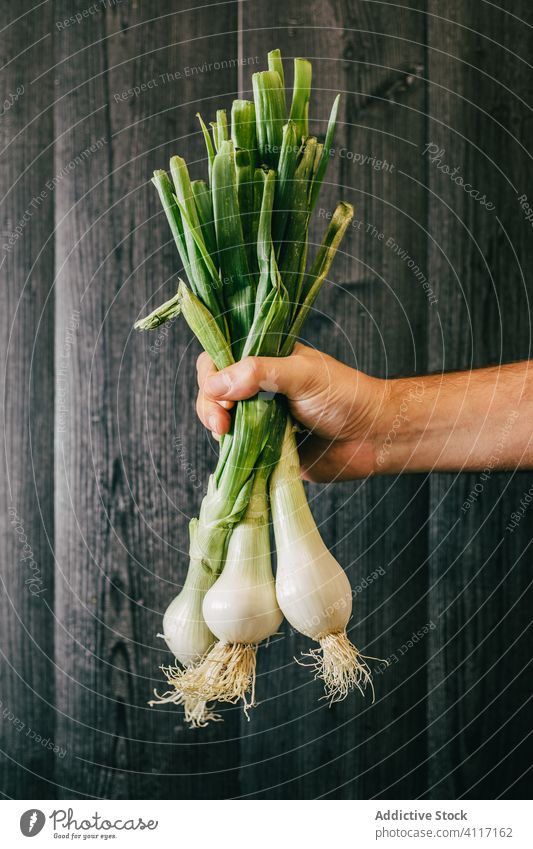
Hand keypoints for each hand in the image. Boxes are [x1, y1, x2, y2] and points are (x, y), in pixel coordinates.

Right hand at [196, 343, 389, 480]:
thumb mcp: (301, 374)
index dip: (211, 375)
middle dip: (209, 407)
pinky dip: (230, 451)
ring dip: (217, 429)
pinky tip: (233, 451)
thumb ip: (259, 372)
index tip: (219, 395)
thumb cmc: (345, 396)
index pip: (220, 359)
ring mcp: (259, 419)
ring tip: (227, 435)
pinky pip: (236, 450)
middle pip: (213, 392)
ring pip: (220, 421)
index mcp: (265, 360)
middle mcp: (258, 388)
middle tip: (221, 425)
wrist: (372, 438)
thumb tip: (214, 384)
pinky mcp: (264, 448)